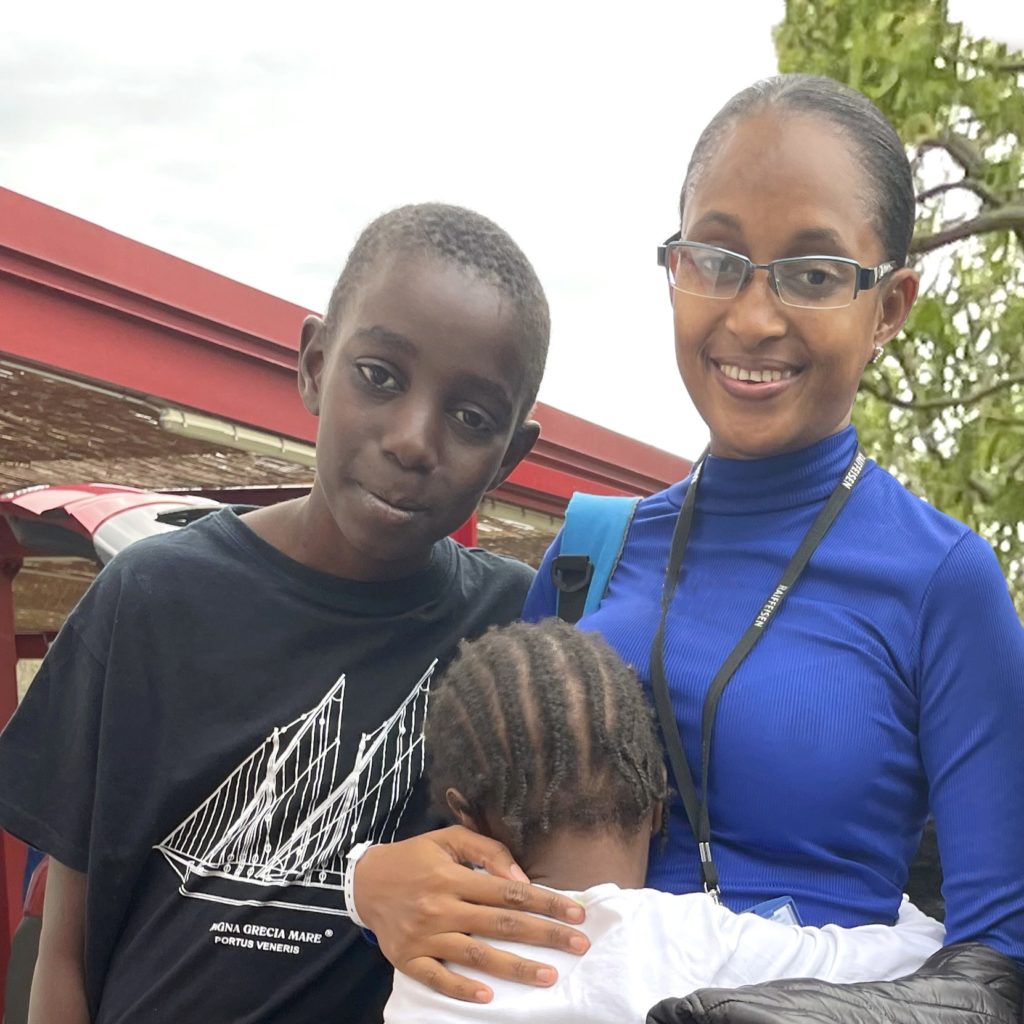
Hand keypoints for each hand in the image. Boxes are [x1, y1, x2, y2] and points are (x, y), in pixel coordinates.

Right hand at [353, 826, 588, 1002]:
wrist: (365, 882)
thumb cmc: (414, 858)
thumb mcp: (448, 839)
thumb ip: (486, 851)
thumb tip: (519, 876)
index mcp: (453, 877)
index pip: (509, 891)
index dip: (545, 901)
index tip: (575, 912)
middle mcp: (441, 907)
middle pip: (501, 924)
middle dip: (544, 935)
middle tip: (578, 944)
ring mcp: (425, 936)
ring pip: (476, 955)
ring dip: (515, 967)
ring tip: (549, 976)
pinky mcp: (409, 960)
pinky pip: (438, 979)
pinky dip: (462, 990)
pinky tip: (489, 998)